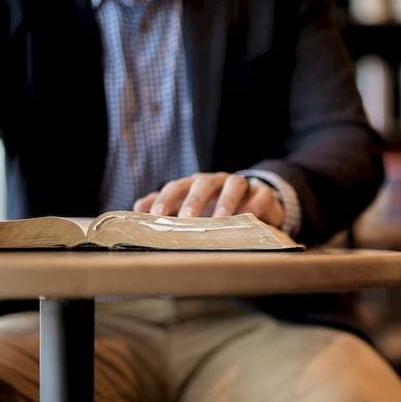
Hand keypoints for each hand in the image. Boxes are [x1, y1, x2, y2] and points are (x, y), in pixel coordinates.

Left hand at [133, 172, 284, 227]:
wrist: (255, 204)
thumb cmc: (215, 209)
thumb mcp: (190, 208)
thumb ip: (164, 207)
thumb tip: (137, 209)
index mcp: (194, 184)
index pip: (177, 186)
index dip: (166, 199)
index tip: (156, 215)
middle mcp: (216, 181)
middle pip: (203, 183)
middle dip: (194, 200)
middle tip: (187, 219)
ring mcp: (241, 185)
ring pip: (234, 184)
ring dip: (226, 201)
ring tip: (221, 220)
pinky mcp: (263, 193)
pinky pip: (261, 195)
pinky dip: (255, 204)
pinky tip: (249, 218)